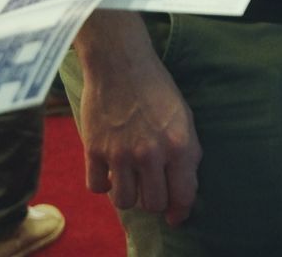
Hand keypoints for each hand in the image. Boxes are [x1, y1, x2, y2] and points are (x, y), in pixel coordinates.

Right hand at [79, 18, 201, 226]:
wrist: (120, 64)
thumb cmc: (157, 89)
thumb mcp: (184, 118)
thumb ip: (187, 153)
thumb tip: (184, 188)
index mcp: (179, 145)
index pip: (182, 196)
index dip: (180, 212)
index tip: (175, 217)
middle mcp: (150, 154)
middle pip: (151, 204)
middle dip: (153, 200)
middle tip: (151, 188)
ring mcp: (120, 154)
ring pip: (124, 201)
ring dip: (128, 193)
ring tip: (130, 178)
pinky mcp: (94, 150)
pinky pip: (97, 188)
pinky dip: (103, 183)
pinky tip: (110, 170)